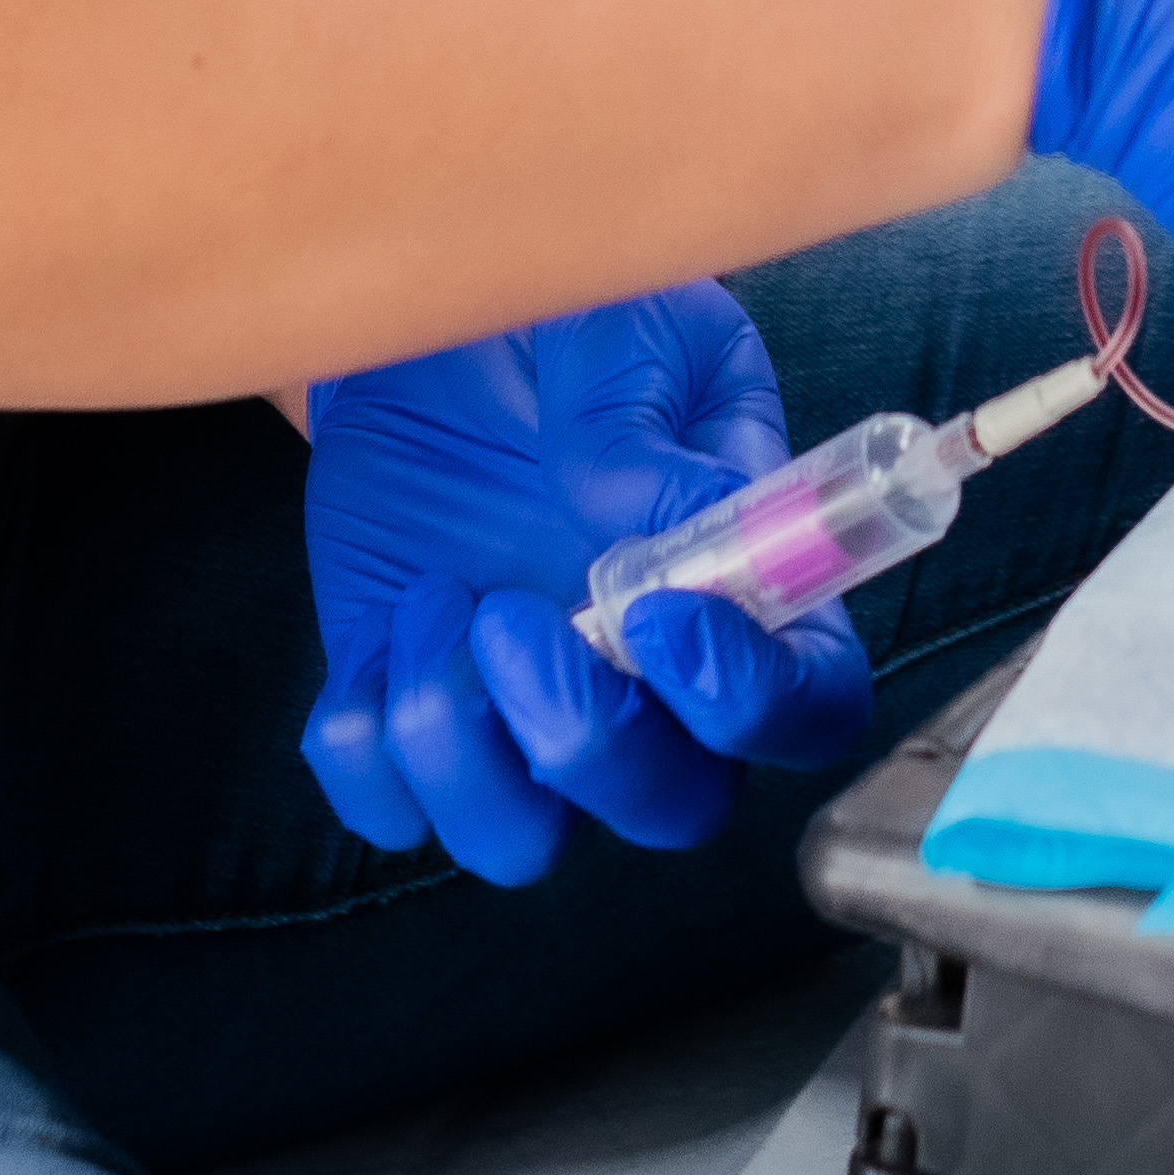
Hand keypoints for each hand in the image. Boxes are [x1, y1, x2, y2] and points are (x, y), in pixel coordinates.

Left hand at [296, 285, 883, 887]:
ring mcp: (527, 713)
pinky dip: (366, 744)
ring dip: (466, 751)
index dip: (750, 703)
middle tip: (515, 617)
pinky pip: (388, 808)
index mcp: (743, 591)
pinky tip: (386, 625)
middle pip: (671, 809)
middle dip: (590, 742)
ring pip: (520, 844)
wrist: (431, 333)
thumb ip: (647, 426)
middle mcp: (648, 682)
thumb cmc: (565, 330)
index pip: (807, 712)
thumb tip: (643, 523)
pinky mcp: (411, 712)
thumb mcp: (630, 334)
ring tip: (440, 601)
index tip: (657, 618)